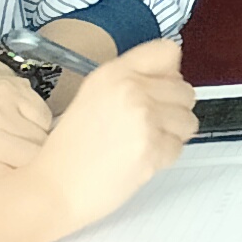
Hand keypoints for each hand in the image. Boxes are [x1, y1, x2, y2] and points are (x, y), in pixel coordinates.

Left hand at [0, 52, 53, 198]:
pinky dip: (42, 130)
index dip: (18, 196)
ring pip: (42, 144)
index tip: (24, 201)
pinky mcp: (21, 93)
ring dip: (42, 152)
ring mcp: (2, 109)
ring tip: (28, 152)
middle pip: (28, 165)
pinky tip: (28, 129)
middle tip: (34, 180)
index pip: (2, 186)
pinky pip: (46, 122)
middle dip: (36, 175)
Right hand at [28, 40, 195, 231]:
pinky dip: (164, 157)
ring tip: (140, 144)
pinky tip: (137, 160)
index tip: (162, 87)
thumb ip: (130, 82)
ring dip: (171, 135)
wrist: (53, 190)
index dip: (169, 72)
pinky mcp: (152, 147)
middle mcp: (131, 89)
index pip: (167, 51)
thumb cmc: (69, 153)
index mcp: (113, 73)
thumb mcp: (92, 98)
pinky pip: (179, 147)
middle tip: (145, 127)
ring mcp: (143, 118)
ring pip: (188, 119)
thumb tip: (170, 77)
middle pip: (184, 89)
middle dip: (172, 110)